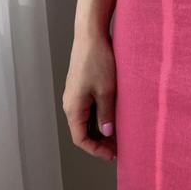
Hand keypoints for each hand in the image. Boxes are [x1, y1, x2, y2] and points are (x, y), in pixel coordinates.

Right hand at [62, 24, 116, 161]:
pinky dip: (100, 114)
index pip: (80, 139)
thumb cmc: (98, 61)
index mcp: (73, 107)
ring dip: (101, 127)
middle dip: (100, 141)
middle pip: (83, 130)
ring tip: (120, 132)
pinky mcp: (82, 84)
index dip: (96, 149)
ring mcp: (76, 93)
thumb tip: (106, 132)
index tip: (112, 155)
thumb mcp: (106, 90)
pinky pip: (89, 106)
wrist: (91, 35)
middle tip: (119, 146)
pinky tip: (115, 114)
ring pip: (87, 118)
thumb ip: (106, 113)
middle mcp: (71, 102)